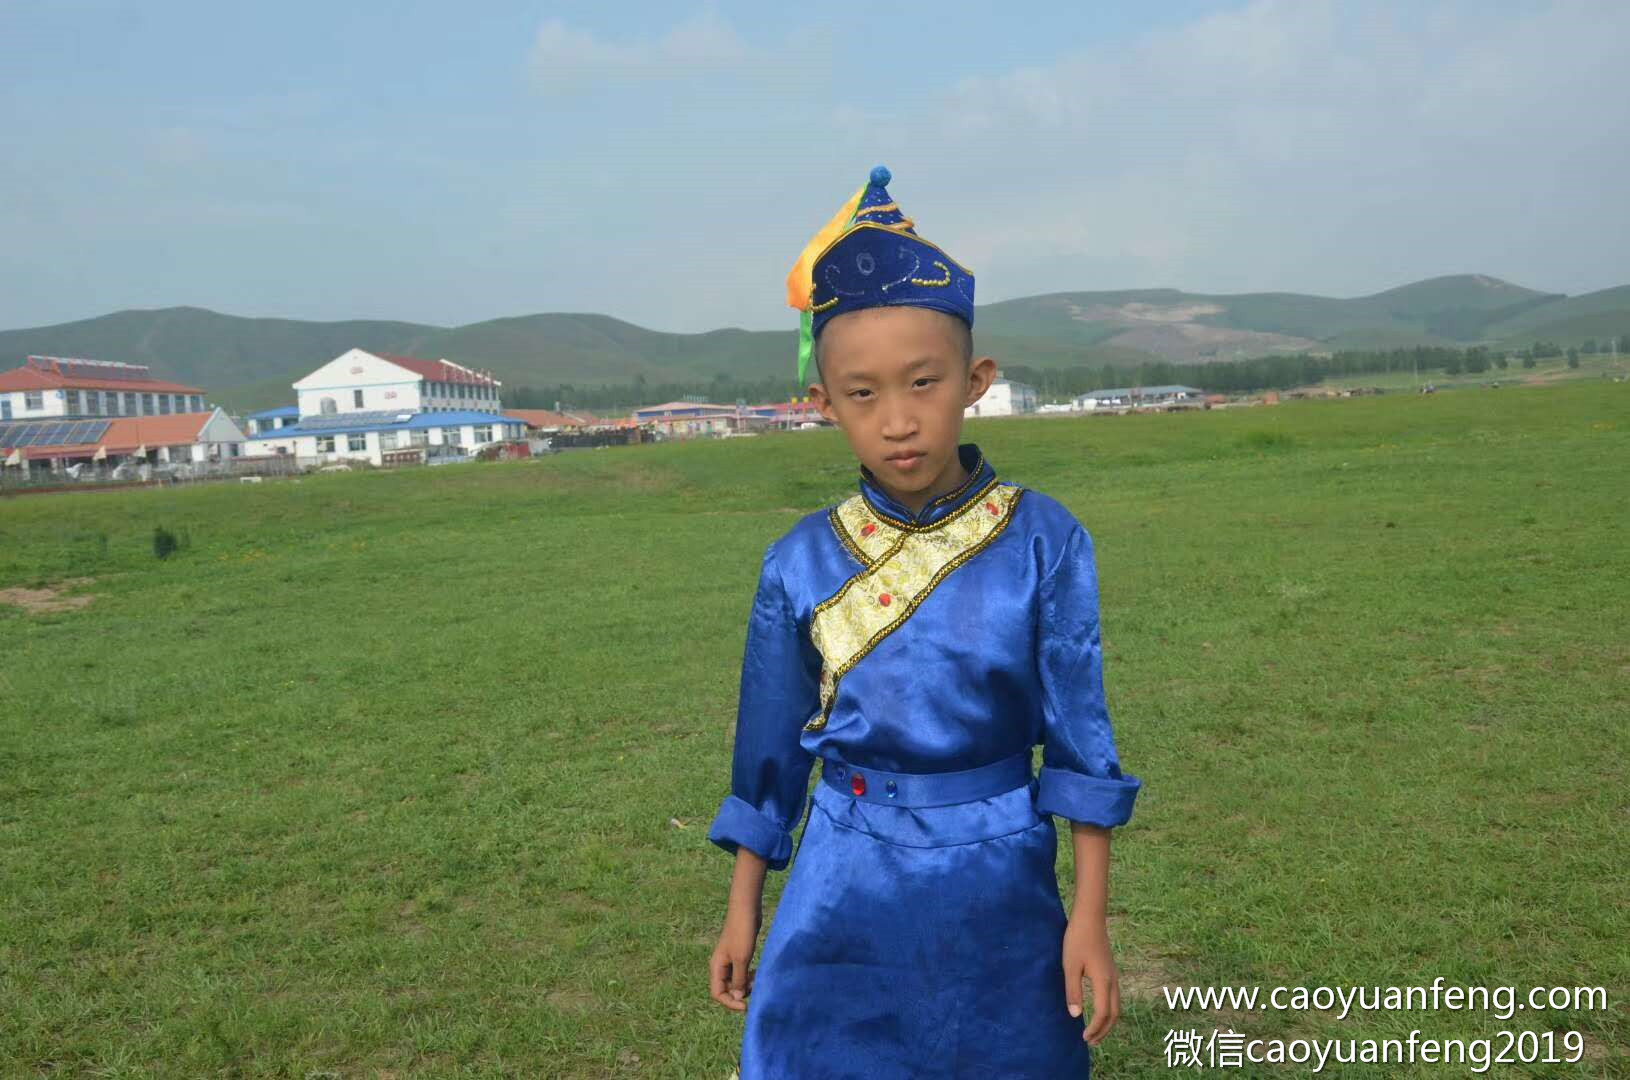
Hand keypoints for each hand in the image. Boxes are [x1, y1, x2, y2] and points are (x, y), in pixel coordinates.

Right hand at [709, 907, 761, 1011]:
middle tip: (755, 991)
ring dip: (746, 986)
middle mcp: (721, 966)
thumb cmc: (742, 933)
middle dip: (740, 994)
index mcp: (716, 967)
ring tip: (758, 981)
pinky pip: (742, 973)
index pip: (717, 994)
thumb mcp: (741, 959)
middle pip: (726, 990)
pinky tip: (758, 974)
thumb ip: (739, 979)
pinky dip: (749, 977)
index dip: (730, 1003)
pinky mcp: (740, 955)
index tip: (746, 1005)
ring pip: (736, 982)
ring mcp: (730, 961)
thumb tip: (738, 997)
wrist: (746, 910)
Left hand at [1062, 914, 1120, 1045]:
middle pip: (1114, 1014)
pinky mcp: (1111, 971)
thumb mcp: (1070, 965)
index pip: (1103, 1013)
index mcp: (1103, 981)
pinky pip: (1114, 997)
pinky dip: (1108, 1010)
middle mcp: (1113, 980)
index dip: (1095, 1028)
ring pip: (1116, 1006)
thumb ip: (1073, 991)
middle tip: (1092, 1042)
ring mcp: (1114, 975)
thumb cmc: (1077, 940)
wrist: (1090, 918)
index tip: (1083, 1038)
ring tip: (1096, 1032)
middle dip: (1104, 1030)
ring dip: (1107, 1021)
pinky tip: (1098, 1010)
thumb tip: (1076, 1015)